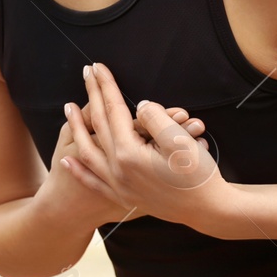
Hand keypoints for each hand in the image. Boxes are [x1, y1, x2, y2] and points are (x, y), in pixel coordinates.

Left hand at [62, 61, 227, 229]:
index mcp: (130, 154)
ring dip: (77, 128)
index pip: (113, 110)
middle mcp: (118, 170)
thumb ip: (155, 118)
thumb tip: (139, 106)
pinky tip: (67, 159)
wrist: (209, 210)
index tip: (98, 66)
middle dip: (92, 95)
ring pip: (89, 152)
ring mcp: (119, 186)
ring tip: (67, 108)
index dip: (106, 85)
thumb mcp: (180, 140)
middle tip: (86, 72)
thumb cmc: (198, 175)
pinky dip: (79, 169)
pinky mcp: (124, 198)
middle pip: (99, 125)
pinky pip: (93, 182)